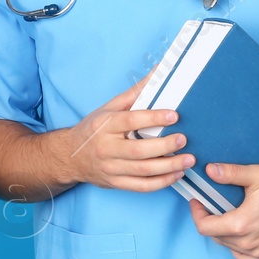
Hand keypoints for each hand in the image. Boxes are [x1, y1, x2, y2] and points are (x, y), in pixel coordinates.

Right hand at [60, 75, 194, 191]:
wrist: (70, 157)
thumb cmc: (94, 129)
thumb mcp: (109, 108)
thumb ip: (135, 93)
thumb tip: (158, 72)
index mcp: (105, 125)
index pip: (131, 121)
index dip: (154, 118)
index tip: (174, 115)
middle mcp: (107, 148)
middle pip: (138, 150)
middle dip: (164, 146)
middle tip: (184, 139)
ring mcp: (111, 168)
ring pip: (142, 171)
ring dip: (168, 166)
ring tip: (187, 160)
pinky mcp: (116, 183)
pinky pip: (141, 186)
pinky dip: (161, 182)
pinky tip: (176, 174)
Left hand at [189, 163, 258, 258]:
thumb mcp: (258, 174)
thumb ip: (230, 173)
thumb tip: (209, 171)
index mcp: (241, 224)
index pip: (205, 227)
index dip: (197, 214)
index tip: (197, 202)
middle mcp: (249, 243)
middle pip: (216, 237)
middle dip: (210, 221)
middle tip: (212, 206)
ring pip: (229, 248)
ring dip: (223, 235)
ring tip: (227, 219)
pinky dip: (238, 249)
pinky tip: (242, 236)